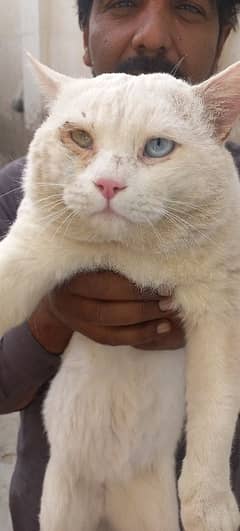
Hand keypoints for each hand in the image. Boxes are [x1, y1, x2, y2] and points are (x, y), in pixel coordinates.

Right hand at [29, 271, 184, 353]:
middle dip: (143, 308)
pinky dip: (138, 336)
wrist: (62, 283)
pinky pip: (111, 339)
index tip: (164, 285)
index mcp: (71, 275)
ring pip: (110, 328)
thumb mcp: (98, 253)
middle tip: (170, 301)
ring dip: (144, 325)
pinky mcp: (83, 331)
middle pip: (107, 310)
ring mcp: (73, 318)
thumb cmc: (89, 261)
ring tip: (169, 318)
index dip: (135, 289)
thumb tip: (157, 260)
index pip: (105, 286)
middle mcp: (67, 299)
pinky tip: (160, 329)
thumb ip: (119, 257)